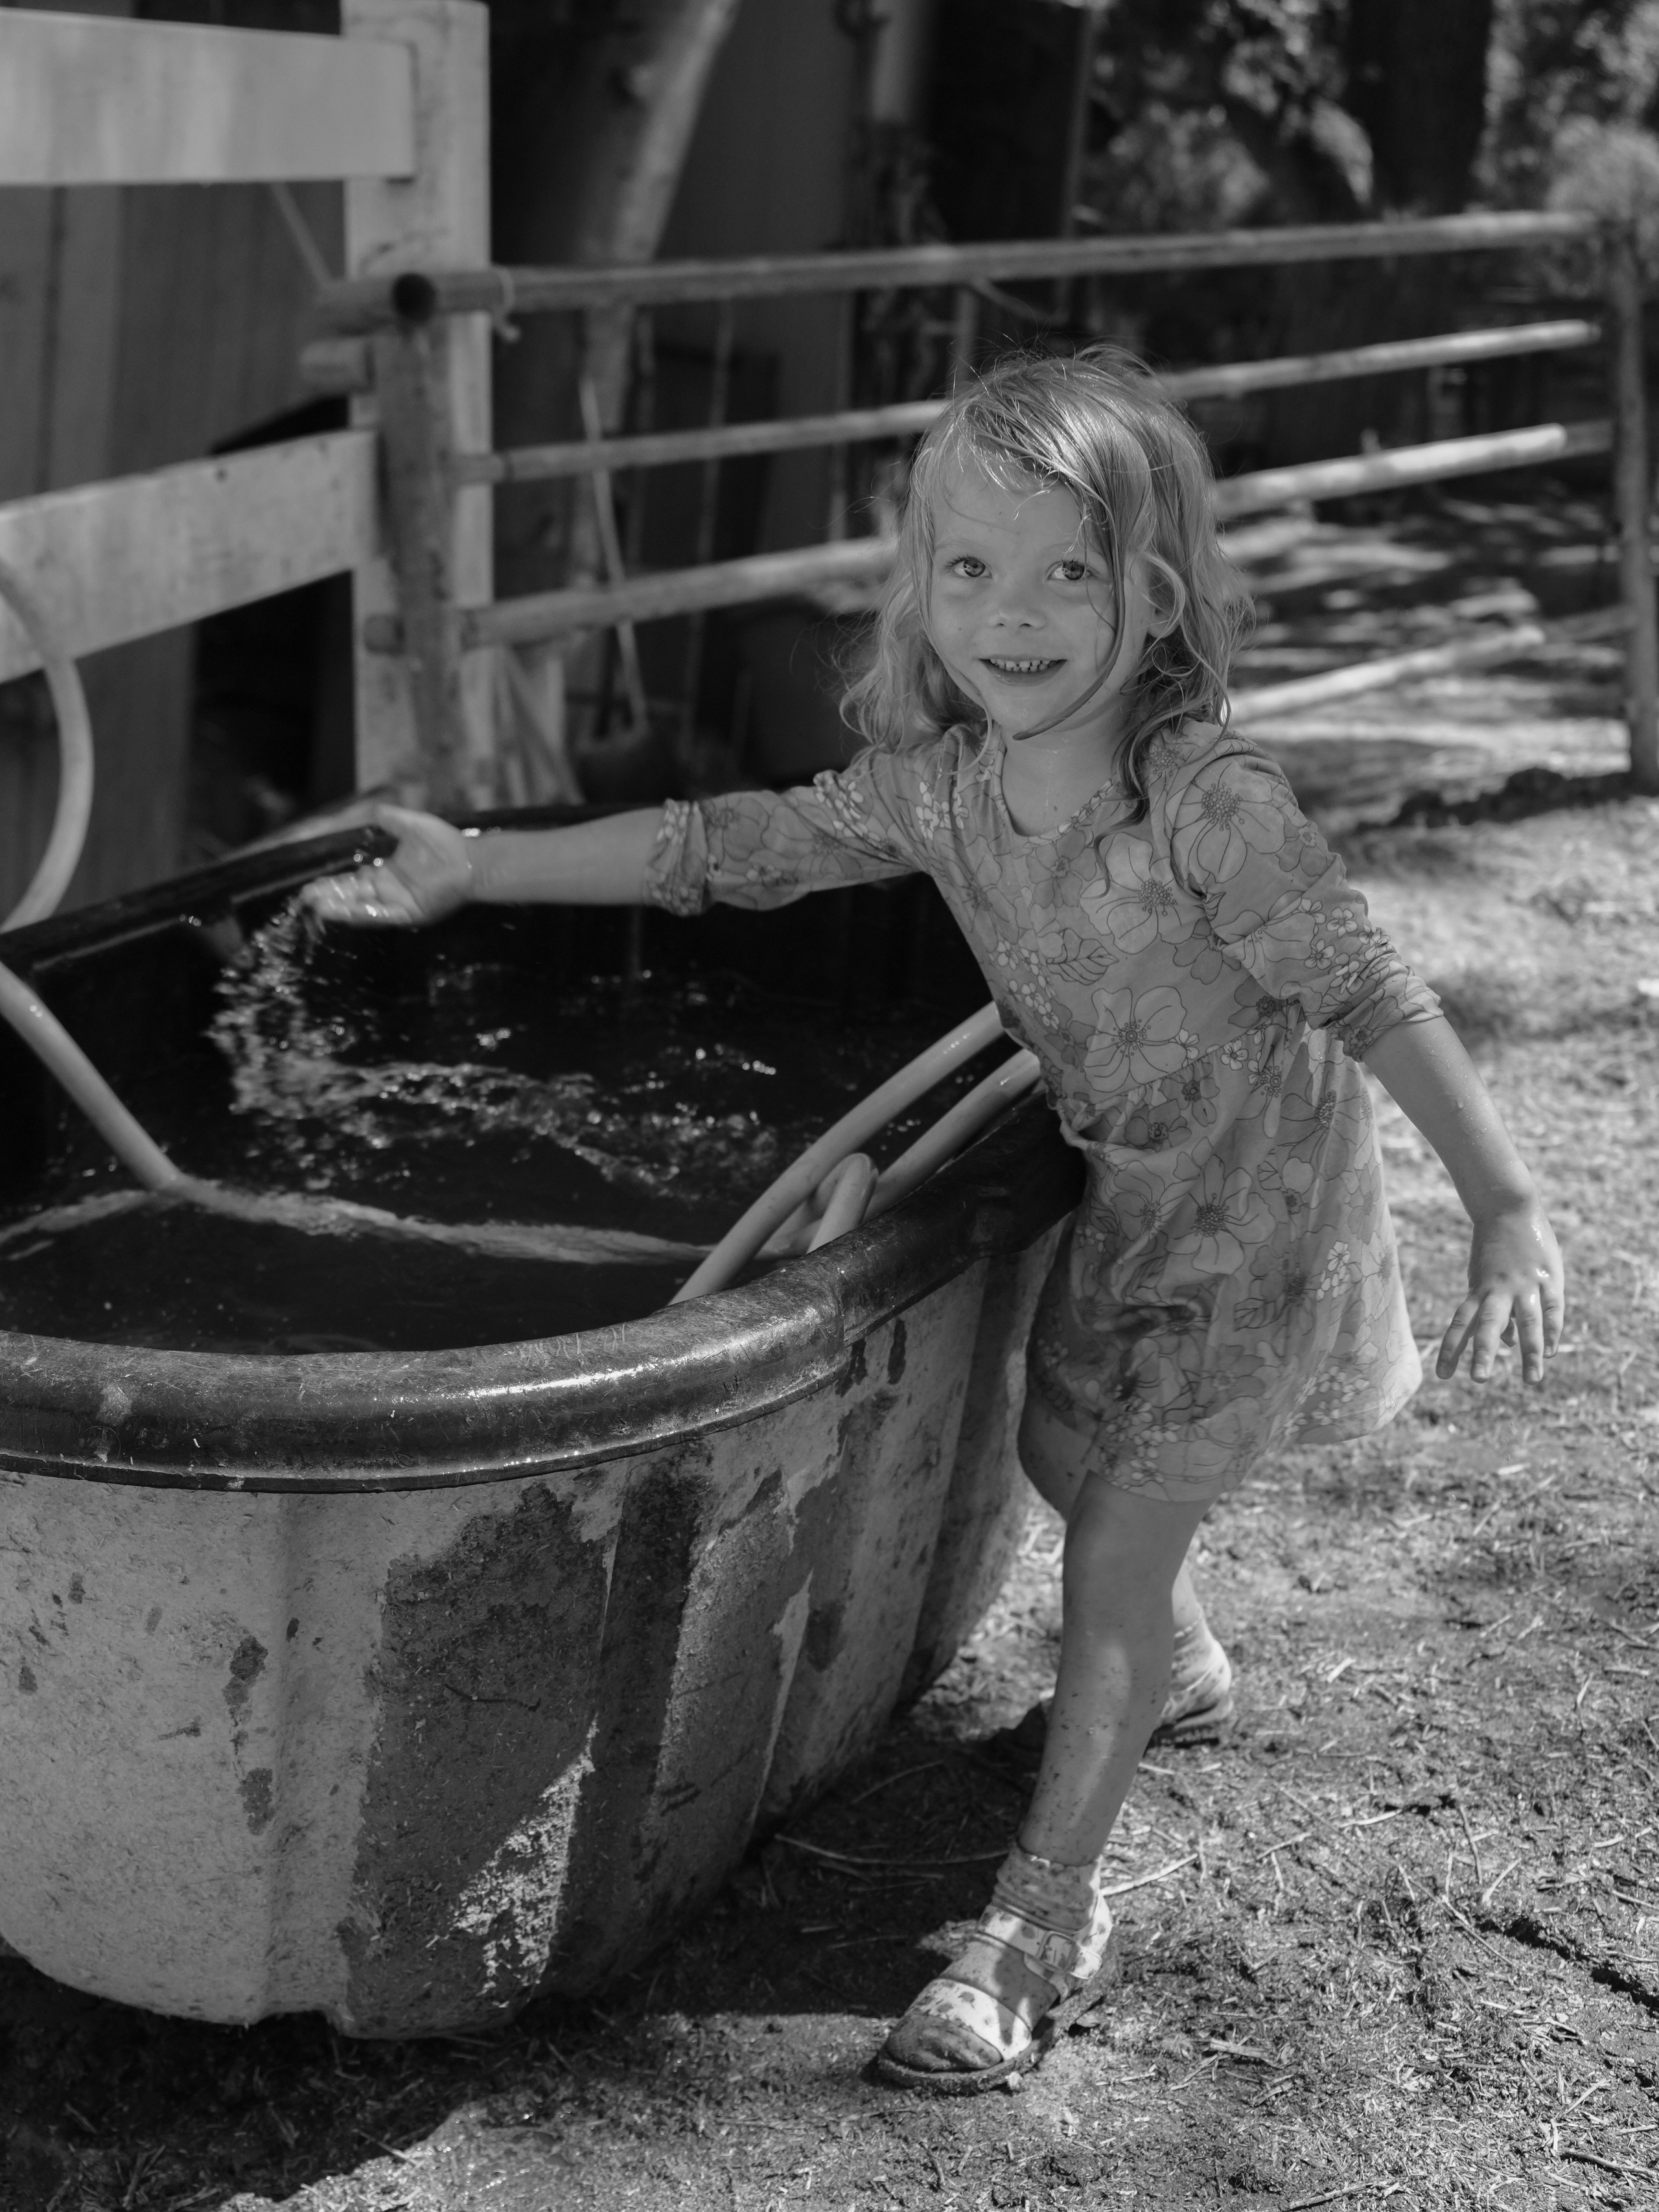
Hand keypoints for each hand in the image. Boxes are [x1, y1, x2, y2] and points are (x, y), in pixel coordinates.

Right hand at [301, 804, 474, 927]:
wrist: (472, 861)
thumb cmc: (447, 844)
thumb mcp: (412, 825)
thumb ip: (392, 820)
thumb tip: (375, 812)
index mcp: (387, 873)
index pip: (353, 882)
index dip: (333, 885)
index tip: (312, 886)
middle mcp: (389, 891)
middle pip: (352, 896)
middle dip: (330, 898)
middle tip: (306, 899)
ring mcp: (398, 904)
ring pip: (362, 908)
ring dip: (340, 908)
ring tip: (317, 907)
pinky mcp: (409, 914)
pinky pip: (380, 916)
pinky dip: (361, 914)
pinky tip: (342, 913)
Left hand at [1436, 1197, 1564, 1384]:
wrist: (1509, 1207)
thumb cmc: (1495, 1249)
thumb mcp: (1485, 1278)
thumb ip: (1491, 1310)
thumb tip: (1506, 1343)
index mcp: (1478, 1290)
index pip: (1460, 1325)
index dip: (1451, 1350)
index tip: (1442, 1375)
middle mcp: (1498, 1290)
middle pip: (1487, 1326)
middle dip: (1483, 1353)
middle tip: (1478, 1380)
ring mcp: (1525, 1284)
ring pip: (1526, 1322)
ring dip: (1528, 1352)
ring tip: (1531, 1380)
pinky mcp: (1548, 1278)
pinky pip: (1551, 1309)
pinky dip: (1552, 1331)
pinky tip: (1551, 1352)